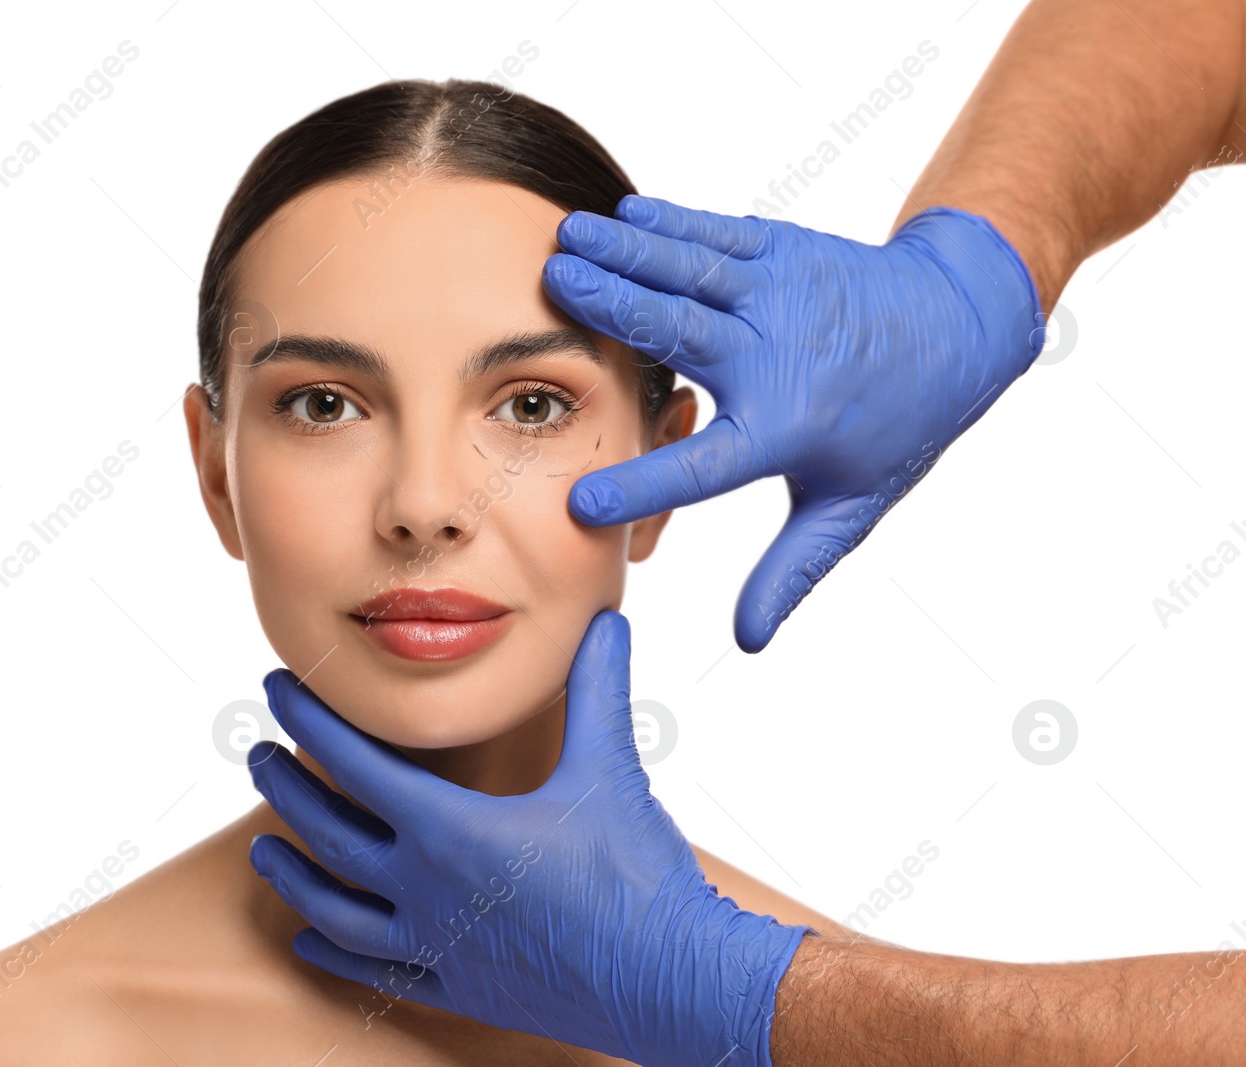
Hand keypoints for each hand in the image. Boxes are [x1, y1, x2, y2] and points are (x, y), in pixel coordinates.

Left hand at [246, 610, 810, 1066]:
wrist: (674, 982)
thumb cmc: (638, 876)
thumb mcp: (612, 769)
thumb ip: (598, 690)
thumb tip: (606, 621)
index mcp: (452, 831)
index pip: (356, 765)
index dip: (311, 723)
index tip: (278, 691)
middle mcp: (427, 891)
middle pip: (330, 835)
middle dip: (285, 788)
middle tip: (255, 755)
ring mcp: (437, 947)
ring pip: (336, 912)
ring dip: (293, 876)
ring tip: (262, 851)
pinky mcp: (459, 988)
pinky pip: (376, 975)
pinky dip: (334, 956)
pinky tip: (310, 944)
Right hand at [544, 199, 1043, 651]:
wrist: (956, 324)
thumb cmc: (896, 427)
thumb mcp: (849, 508)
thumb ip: (791, 572)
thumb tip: (749, 642)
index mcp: (787, 430)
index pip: (706, 468)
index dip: (646, 488)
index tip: (583, 505)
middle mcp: (780, 356)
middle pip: (681, 334)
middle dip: (613, 309)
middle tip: (551, 290)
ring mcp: (782, 294)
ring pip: (691, 272)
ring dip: (626, 254)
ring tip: (567, 240)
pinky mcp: (784, 251)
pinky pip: (718, 235)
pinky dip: (669, 224)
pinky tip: (624, 214)